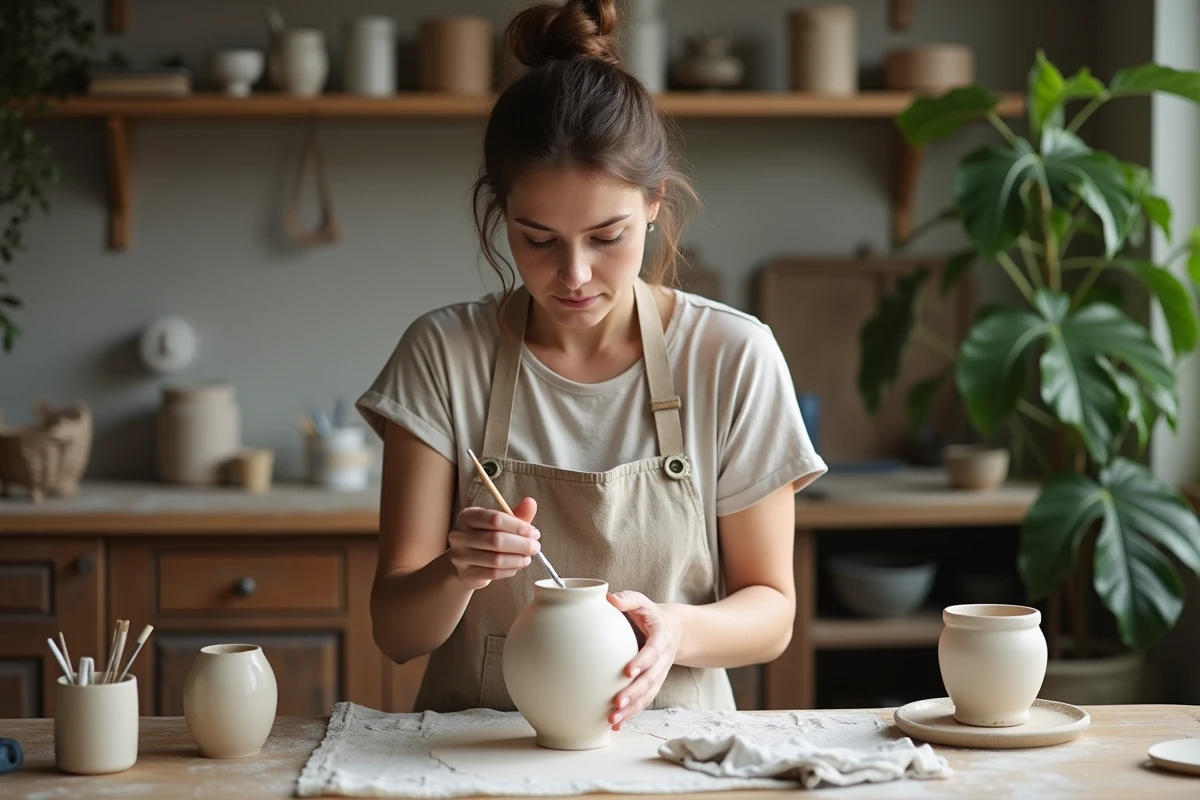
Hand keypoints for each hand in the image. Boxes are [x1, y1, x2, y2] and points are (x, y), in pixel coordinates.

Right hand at [448, 498, 539, 589]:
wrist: (466, 563)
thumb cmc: (486, 538)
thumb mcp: (501, 524)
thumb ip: (516, 514)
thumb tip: (531, 502)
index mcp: (467, 516)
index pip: (494, 518)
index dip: (517, 526)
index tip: (534, 533)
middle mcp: (459, 535)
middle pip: (496, 540)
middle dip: (521, 544)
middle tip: (535, 547)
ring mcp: (460, 556)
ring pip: (495, 559)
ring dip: (517, 559)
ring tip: (528, 558)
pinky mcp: (465, 574)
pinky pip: (493, 573)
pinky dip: (509, 570)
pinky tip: (517, 567)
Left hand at [605, 590, 680, 729]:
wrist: (673, 630)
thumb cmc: (650, 615)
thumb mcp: (642, 602)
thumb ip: (628, 599)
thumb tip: (610, 599)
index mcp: (661, 638)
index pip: (654, 651)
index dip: (643, 661)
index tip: (628, 671)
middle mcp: (663, 659)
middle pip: (651, 679)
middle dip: (635, 692)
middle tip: (617, 702)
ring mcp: (659, 674)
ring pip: (648, 694)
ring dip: (632, 708)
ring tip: (613, 719)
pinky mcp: (653, 685)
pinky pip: (644, 701)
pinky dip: (631, 714)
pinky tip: (617, 724)